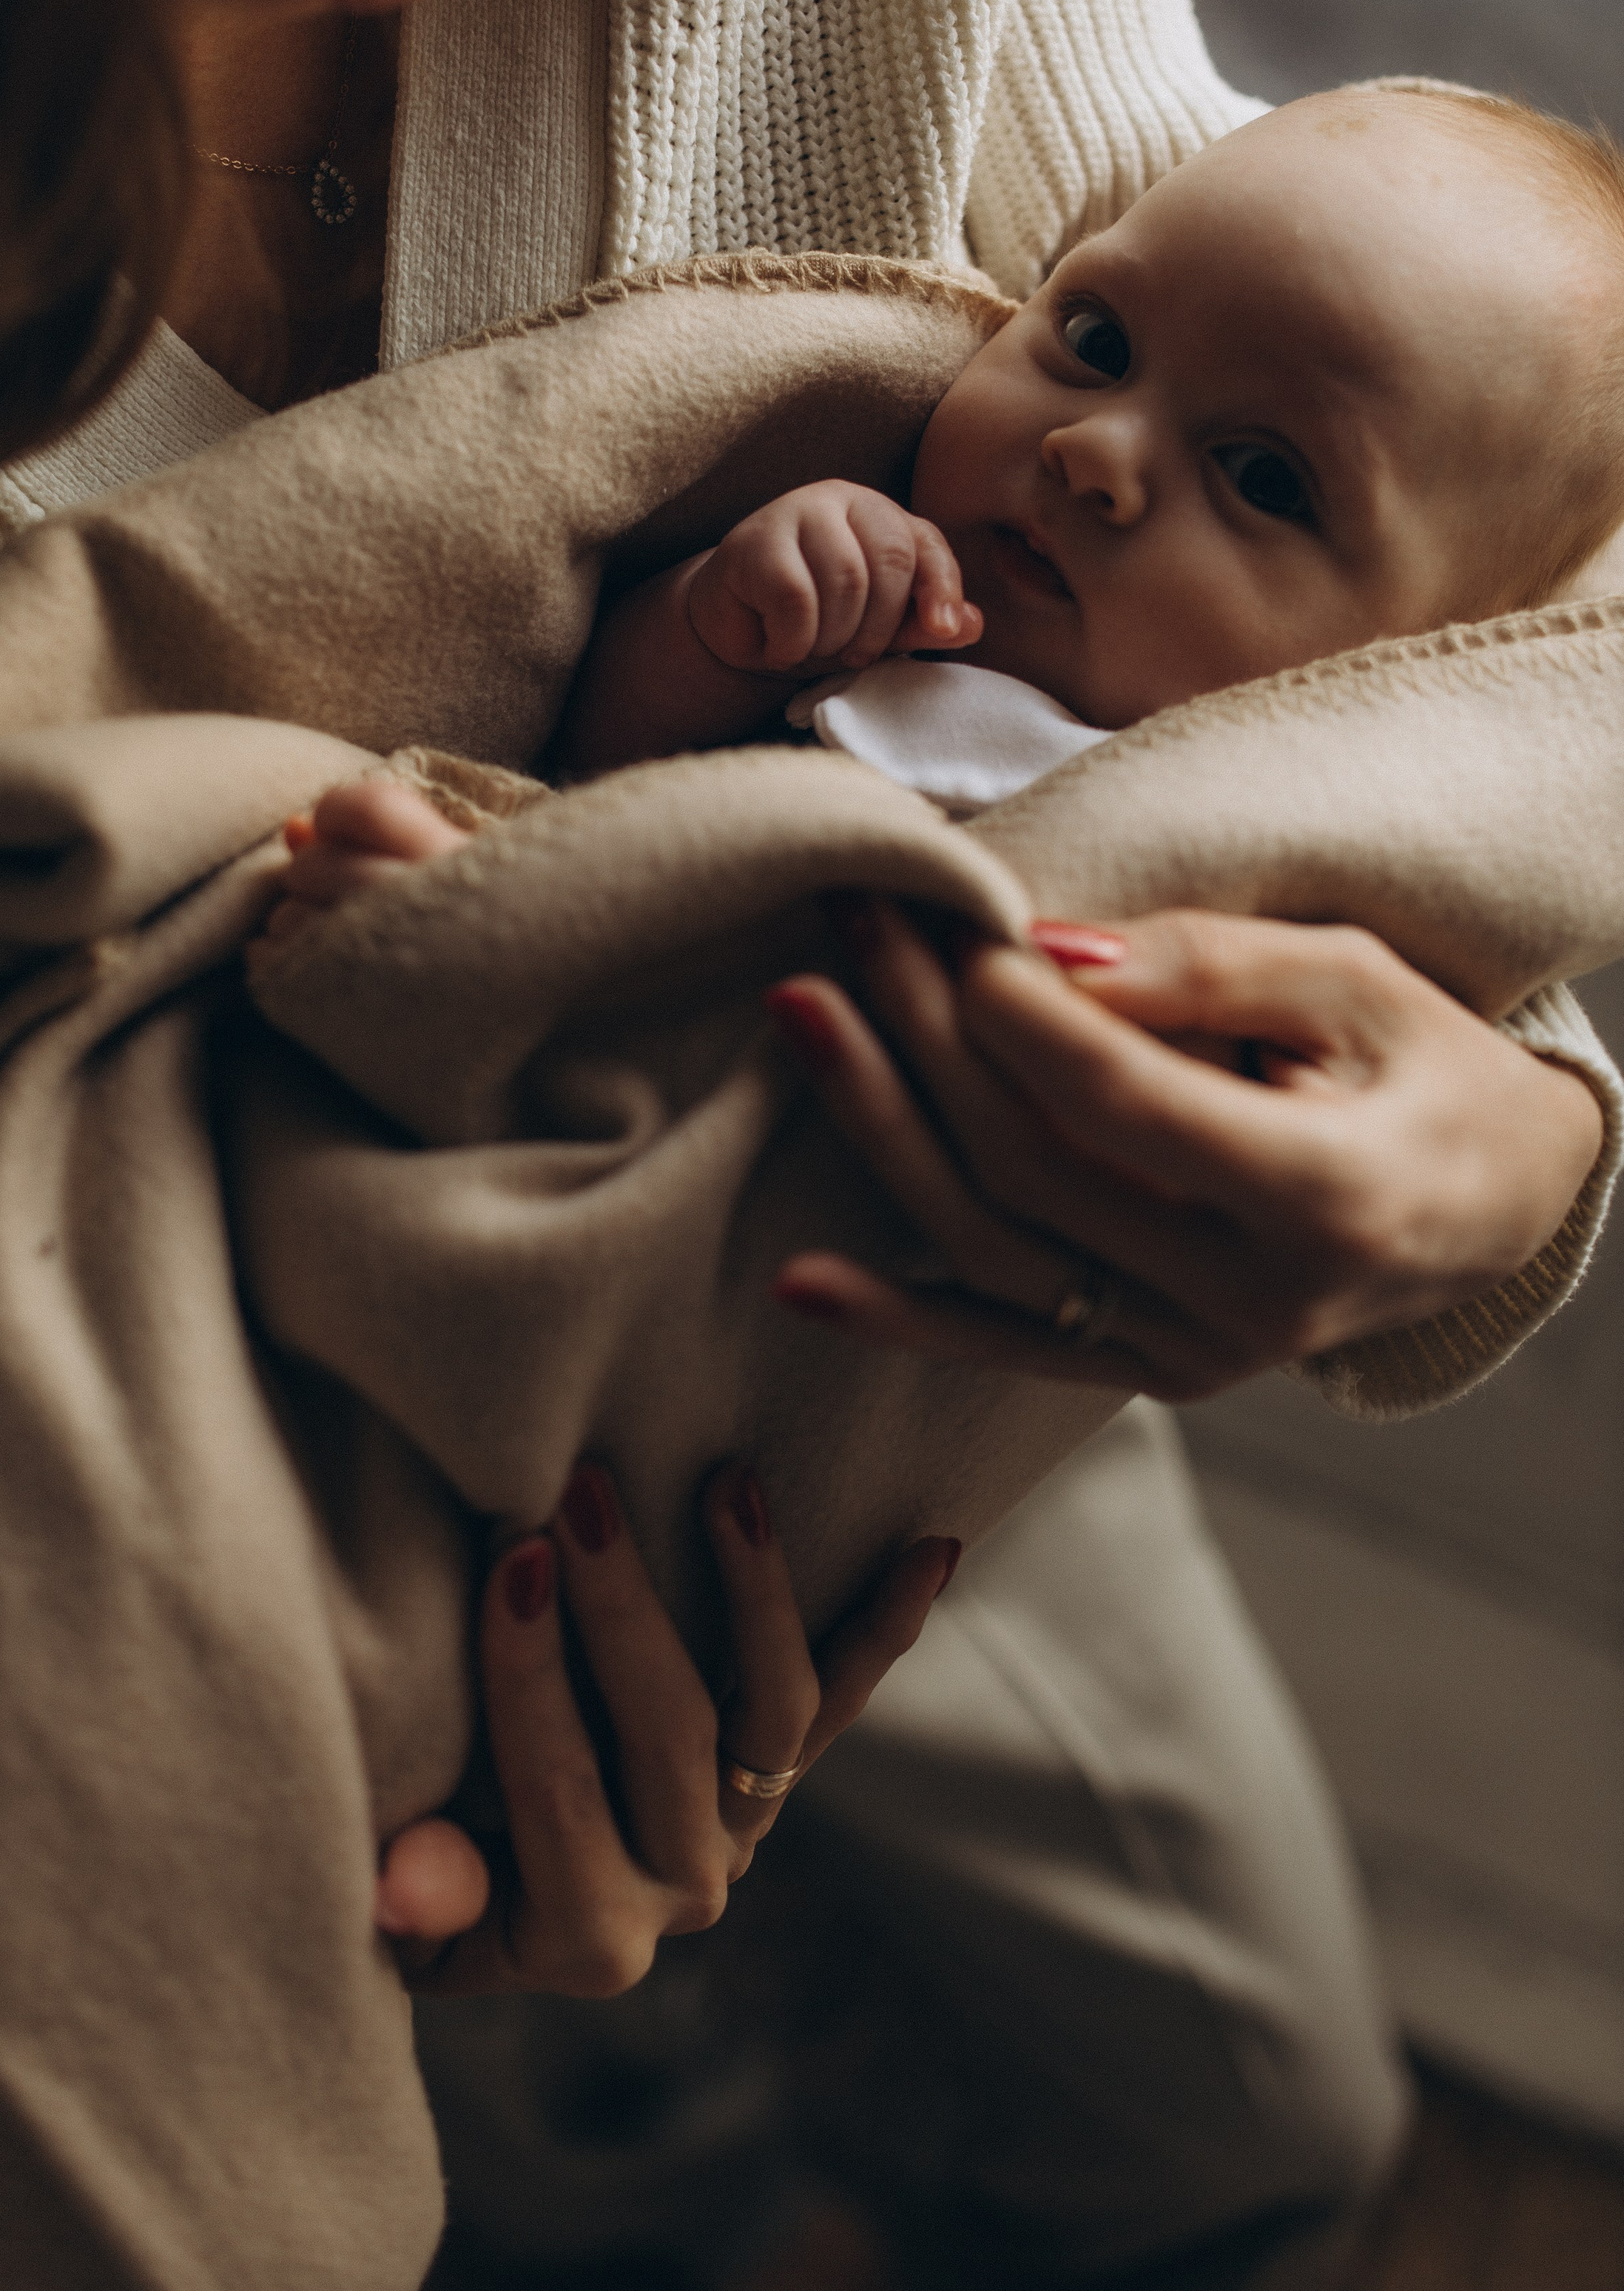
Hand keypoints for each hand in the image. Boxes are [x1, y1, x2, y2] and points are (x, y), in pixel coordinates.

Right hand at [379, 1460, 957, 1995]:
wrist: (496, 1914)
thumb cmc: (422, 1886)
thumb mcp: (403, 1926)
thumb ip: (411, 1903)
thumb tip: (406, 1878)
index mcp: (583, 1931)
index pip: (556, 1781)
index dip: (532, 1671)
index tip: (514, 1556)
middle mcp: (682, 1887)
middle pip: (670, 1733)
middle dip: (622, 1606)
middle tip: (580, 1491)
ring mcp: (741, 1828)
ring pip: (777, 1709)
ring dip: (757, 1589)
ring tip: (729, 1481)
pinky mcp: (773, 1778)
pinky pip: (839, 1700)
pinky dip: (886, 1624)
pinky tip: (932, 1545)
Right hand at [686, 483, 981, 675]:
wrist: (734, 628)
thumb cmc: (812, 622)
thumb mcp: (874, 628)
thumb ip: (919, 623)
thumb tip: (973, 625)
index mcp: (879, 514)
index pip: (926, 544)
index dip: (942, 589)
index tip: (944, 631)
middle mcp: (841, 499)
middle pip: (890, 561)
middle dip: (878, 626)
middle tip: (852, 654)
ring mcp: (795, 512)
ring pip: (846, 582)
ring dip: (832, 637)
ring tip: (811, 647)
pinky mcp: (754, 541)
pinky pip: (797, 600)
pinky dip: (794, 641)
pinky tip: (780, 646)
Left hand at [766, 902, 1604, 1402]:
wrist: (1491, 1208)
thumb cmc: (1427, 1072)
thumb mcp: (1358, 985)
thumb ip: (1210, 966)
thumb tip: (1052, 950)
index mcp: (1324, 1201)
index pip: (1125, 1106)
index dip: (1021, 1016)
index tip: (952, 919)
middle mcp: (1251, 1303)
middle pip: (1038, 1167)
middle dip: (928, 1033)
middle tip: (853, 918)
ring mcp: (1193, 1355)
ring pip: (995, 1247)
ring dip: (881, 1128)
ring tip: (798, 1014)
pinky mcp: (1150, 1373)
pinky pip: (1003, 1344)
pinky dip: (900, 1317)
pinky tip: (801, 1281)